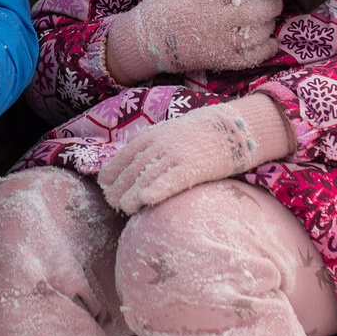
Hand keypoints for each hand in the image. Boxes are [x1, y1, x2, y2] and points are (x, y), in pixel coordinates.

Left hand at [97, 95, 294, 213]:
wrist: (231, 126)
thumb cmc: (197, 135)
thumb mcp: (168, 134)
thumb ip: (149, 148)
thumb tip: (131, 169)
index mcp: (149, 136)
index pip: (122, 158)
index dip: (111, 175)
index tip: (106, 188)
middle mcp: (158, 145)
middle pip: (131, 171)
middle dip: (119, 189)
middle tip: (113, 204)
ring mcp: (174, 156)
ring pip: (145, 178)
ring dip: (132, 195)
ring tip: (124, 208)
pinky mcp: (191, 167)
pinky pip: (170, 181)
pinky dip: (156, 190)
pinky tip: (146, 200)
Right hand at [104, 0, 283, 83]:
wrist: (146, 42)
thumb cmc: (162, 7)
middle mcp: (221, 18)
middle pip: (263, 8)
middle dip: (274, 1)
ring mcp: (224, 42)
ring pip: (262, 32)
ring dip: (270, 23)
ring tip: (265, 17)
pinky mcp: (223, 60)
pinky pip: (254, 57)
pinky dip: (267, 49)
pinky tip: (269, 41)